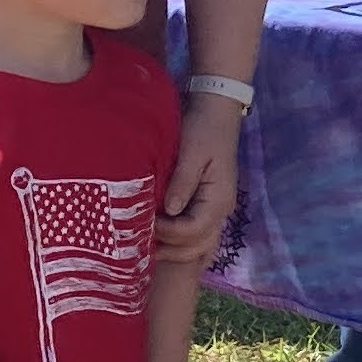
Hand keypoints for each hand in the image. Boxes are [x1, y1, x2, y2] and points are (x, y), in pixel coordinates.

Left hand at [159, 90, 245, 254]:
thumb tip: (170, 211)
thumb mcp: (192, 152)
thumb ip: (182, 183)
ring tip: (148, 250)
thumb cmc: (203, 129)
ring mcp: (216, 209)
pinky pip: (196, 232)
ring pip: (199, 244)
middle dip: (170, 250)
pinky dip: (181, 241)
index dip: (168, 232)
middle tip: (141, 248)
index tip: (144, 224)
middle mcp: (221, 210)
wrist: (217, 111)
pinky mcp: (207, 204)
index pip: (193, 230)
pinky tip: (162, 241)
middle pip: (197, 246)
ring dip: (175, 250)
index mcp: (218, 199)